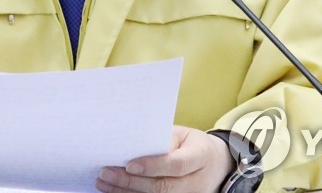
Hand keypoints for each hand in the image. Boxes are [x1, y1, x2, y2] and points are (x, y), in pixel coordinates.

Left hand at [95, 125, 230, 192]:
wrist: (218, 165)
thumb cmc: (193, 145)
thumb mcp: (184, 134)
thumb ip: (163, 139)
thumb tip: (132, 144)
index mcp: (201, 156)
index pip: (177, 164)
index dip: (153, 166)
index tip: (130, 164)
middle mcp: (197, 182)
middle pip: (162, 187)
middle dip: (131, 182)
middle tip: (105, 173)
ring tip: (103, 183)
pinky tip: (115, 192)